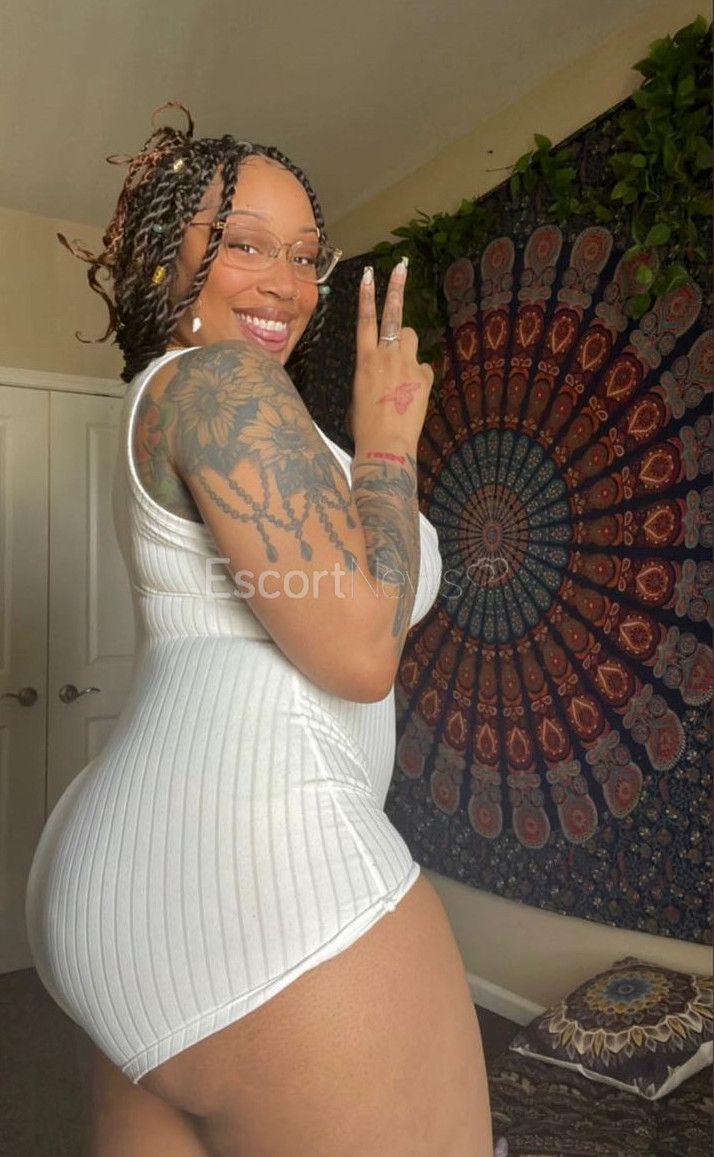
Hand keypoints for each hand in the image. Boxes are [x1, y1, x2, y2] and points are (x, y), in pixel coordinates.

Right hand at [349, 260, 432, 451]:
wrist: (385, 444)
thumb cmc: (366, 424)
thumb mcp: (359, 393)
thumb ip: (371, 371)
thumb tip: (383, 367)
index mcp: (364, 360)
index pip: (365, 320)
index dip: (367, 296)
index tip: (370, 275)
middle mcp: (385, 356)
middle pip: (392, 314)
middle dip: (396, 288)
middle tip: (400, 267)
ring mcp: (406, 364)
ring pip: (411, 337)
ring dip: (407, 346)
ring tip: (401, 369)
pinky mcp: (423, 376)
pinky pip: (423, 366)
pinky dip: (418, 375)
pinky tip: (411, 394)